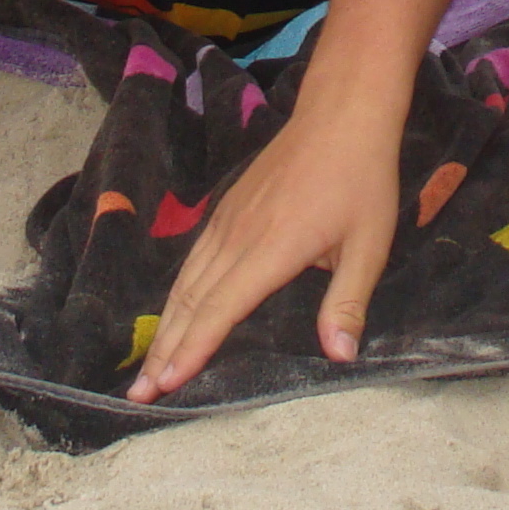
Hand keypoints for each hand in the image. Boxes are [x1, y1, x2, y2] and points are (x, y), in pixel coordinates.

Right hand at [127, 103, 401, 402]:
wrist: (340, 116)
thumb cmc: (361, 181)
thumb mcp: (370, 244)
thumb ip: (349, 301)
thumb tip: (340, 356)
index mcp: (272, 248)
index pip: (220, 308)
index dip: (191, 349)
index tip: (164, 384)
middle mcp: (239, 236)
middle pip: (191, 300)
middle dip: (163, 350)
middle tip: (139, 393)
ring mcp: (229, 219)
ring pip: (186, 280)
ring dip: (164, 325)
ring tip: (147, 365)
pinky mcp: (228, 208)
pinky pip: (194, 259)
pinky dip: (177, 293)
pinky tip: (174, 313)